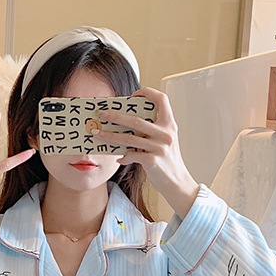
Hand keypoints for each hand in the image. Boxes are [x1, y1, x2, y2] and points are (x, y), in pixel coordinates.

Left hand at [98, 87, 199, 217]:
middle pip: (136, 119)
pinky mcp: (152, 161)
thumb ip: (152, 131)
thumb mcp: (165, 141)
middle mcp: (165, 133)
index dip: (147, 93)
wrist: (177, 183)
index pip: (161, 99)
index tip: (133, 96)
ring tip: (98, 133)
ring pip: (128, 138)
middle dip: (115, 116)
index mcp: (169, 124)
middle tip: (102, 114)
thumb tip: (127, 125)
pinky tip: (118, 159)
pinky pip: (131, 155)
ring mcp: (159, 147)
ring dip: (110, 136)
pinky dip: (123, 157)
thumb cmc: (168, 162)